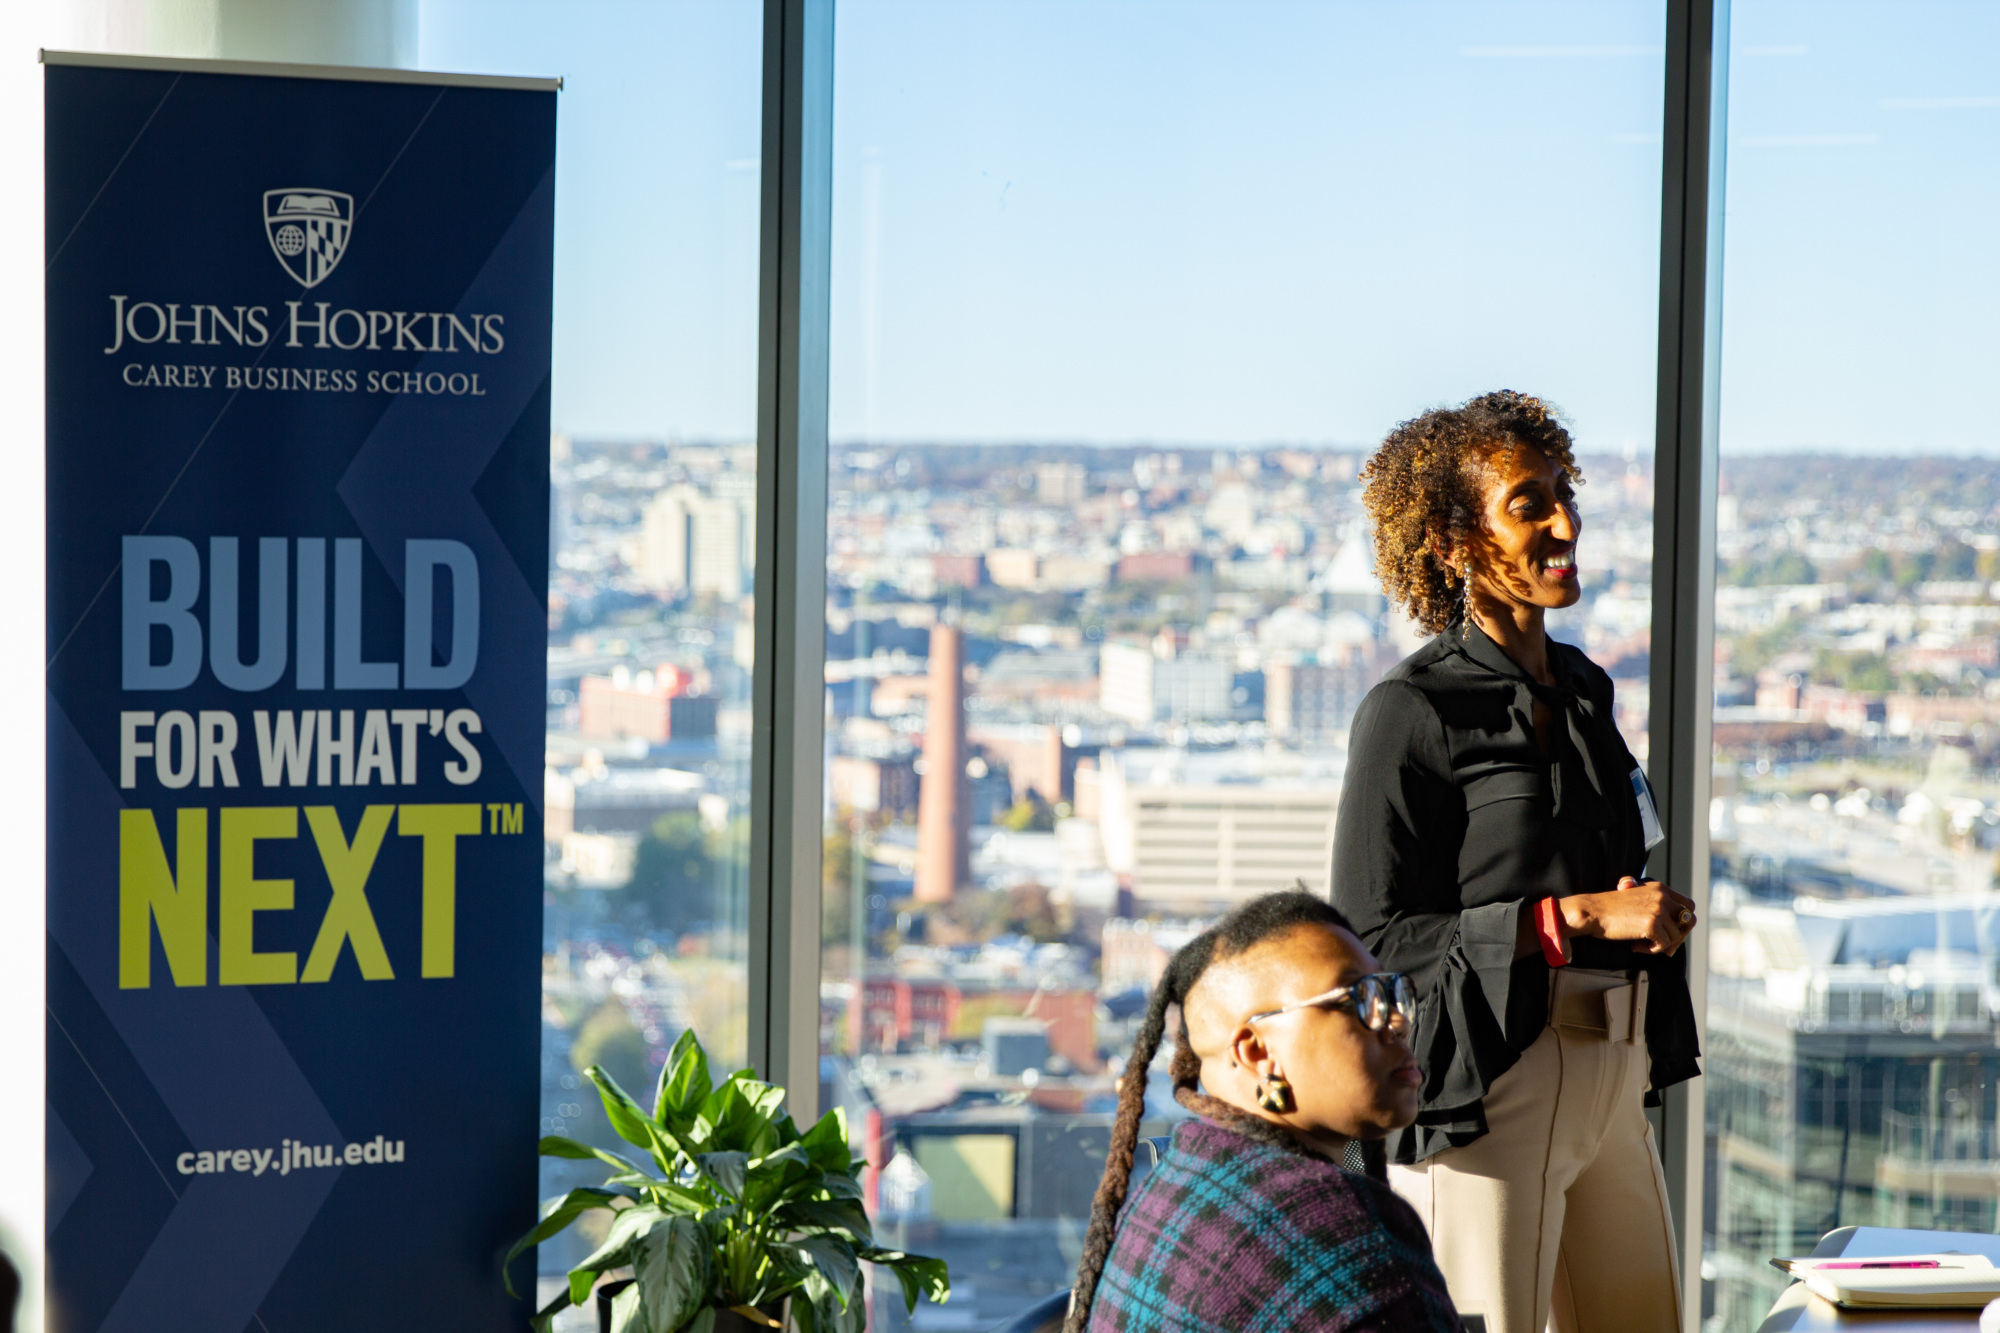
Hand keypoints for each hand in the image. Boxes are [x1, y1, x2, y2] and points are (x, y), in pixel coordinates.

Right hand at [1557, 877, 1696, 954]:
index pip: (1688, 905)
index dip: (1683, 922)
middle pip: (1688, 921)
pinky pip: (1663, 945)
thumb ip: (1657, 906)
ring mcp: (1658, 910)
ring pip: (1675, 936)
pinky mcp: (1652, 924)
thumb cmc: (1610, 909)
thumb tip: (1677, 928)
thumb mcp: (1637, 898)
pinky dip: (1651, 950)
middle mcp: (1662, 897)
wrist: (1592, 912)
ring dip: (1660, 945)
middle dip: (1680, 936)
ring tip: (1640, 944)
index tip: (1672, 933)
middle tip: (1666, 948)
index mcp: (1660, 888)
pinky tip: (1636, 946)